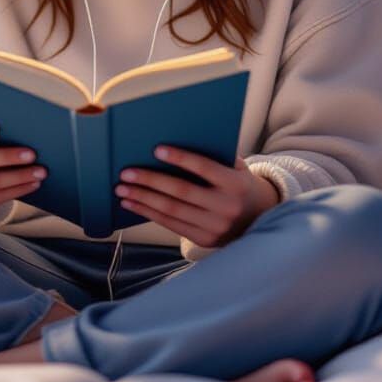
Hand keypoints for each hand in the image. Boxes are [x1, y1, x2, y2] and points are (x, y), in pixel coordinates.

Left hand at [115, 147, 279, 248]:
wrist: (259, 218)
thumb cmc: (237, 182)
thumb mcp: (235, 167)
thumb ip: (212, 156)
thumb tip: (174, 141)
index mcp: (235, 184)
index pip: (204, 168)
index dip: (181, 158)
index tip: (156, 149)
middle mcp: (226, 207)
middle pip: (181, 191)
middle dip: (150, 181)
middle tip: (126, 173)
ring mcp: (215, 227)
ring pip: (172, 210)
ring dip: (143, 199)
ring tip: (122, 189)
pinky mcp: (204, 240)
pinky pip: (171, 225)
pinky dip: (149, 213)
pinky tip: (133, 204)